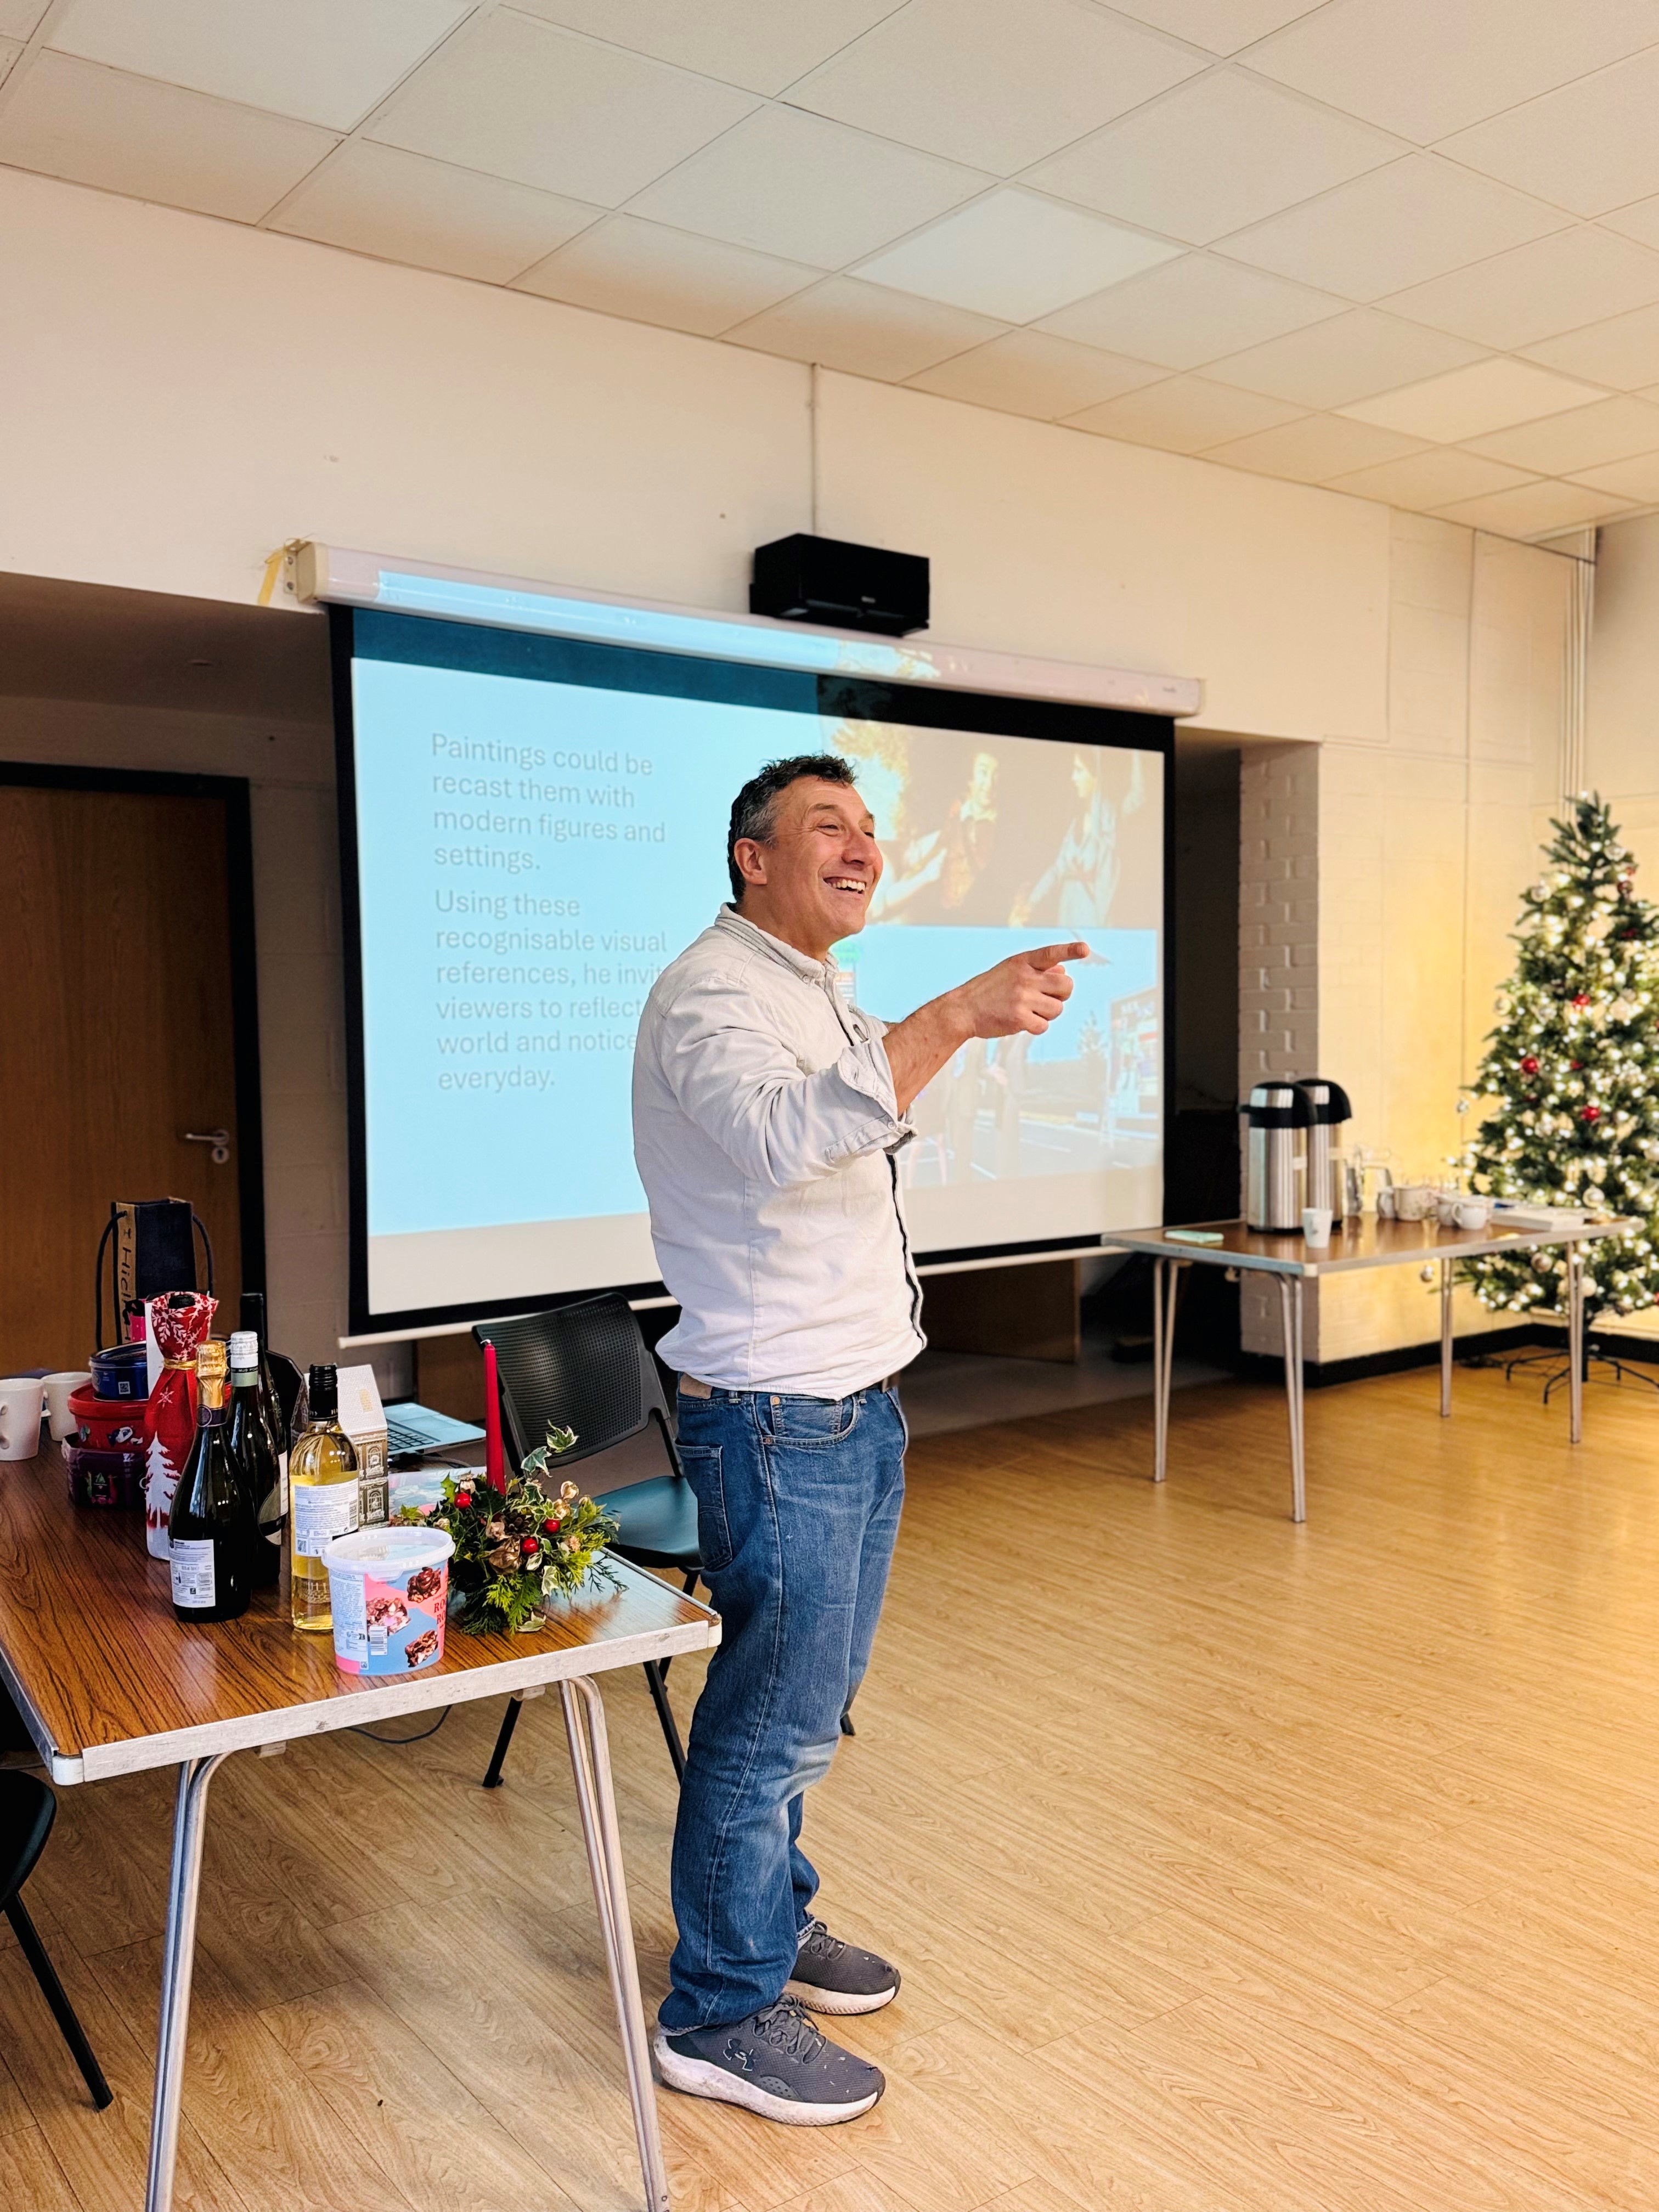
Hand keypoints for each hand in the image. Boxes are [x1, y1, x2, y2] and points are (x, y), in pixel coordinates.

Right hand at [956, 942, 1088, 1039]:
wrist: (963, 1009)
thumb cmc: (989, 990)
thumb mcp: (1010, 970)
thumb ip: (1037, 969)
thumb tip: (1063, 971)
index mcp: (1022, 962)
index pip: (1051, 953)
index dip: (1070, 951)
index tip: (1085, 949)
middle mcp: (1024, 977)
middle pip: (1066, 985)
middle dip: (1063, 994)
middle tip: (1048, 997)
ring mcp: (1022, 998)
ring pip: (1058, 1008)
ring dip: (1048, 1013)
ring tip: (1029, 1010)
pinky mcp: (1019, 1018)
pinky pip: (1044, 1026)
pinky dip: (1036, 1026)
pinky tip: (1021, 1021)